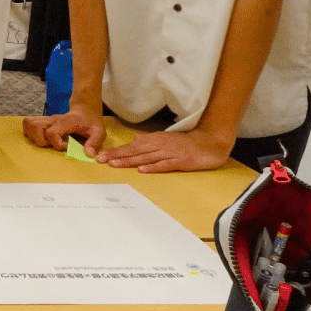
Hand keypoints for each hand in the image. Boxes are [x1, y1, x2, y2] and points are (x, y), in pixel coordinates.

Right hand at [22, 104, 105, 155]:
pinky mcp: (42, 121)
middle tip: (53, 144)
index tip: (68, 145)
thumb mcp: (99, 132)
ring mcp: (46, 119)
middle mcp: (52, 119)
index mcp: (65, 121)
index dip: (57, 144)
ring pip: (28, 123)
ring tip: (47, 142)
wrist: (85, 110)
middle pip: (34, 126)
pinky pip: (28, 124)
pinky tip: (42, 138)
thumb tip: (88, 155)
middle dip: (41, 141)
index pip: (51, 133)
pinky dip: (31, 133)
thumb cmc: (91, 122)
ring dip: (34, 136)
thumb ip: (94, 143)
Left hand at [97, 129, 231, 172]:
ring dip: (130, 161)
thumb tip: (133, 142)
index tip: (100, 157)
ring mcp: (170, 153)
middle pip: (135, 151)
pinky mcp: (181, 161)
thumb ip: (149, 142)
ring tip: (115, 165)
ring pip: (146, 157)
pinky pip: (165, 165)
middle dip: (117, 156)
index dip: (116, 151)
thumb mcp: (165, 139)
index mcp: (154, 140)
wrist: (210, 142)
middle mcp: (159, 145)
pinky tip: (142, 170)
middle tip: (101, 161)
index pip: (131, 147)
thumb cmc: (186, 142)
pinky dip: (153, 167)